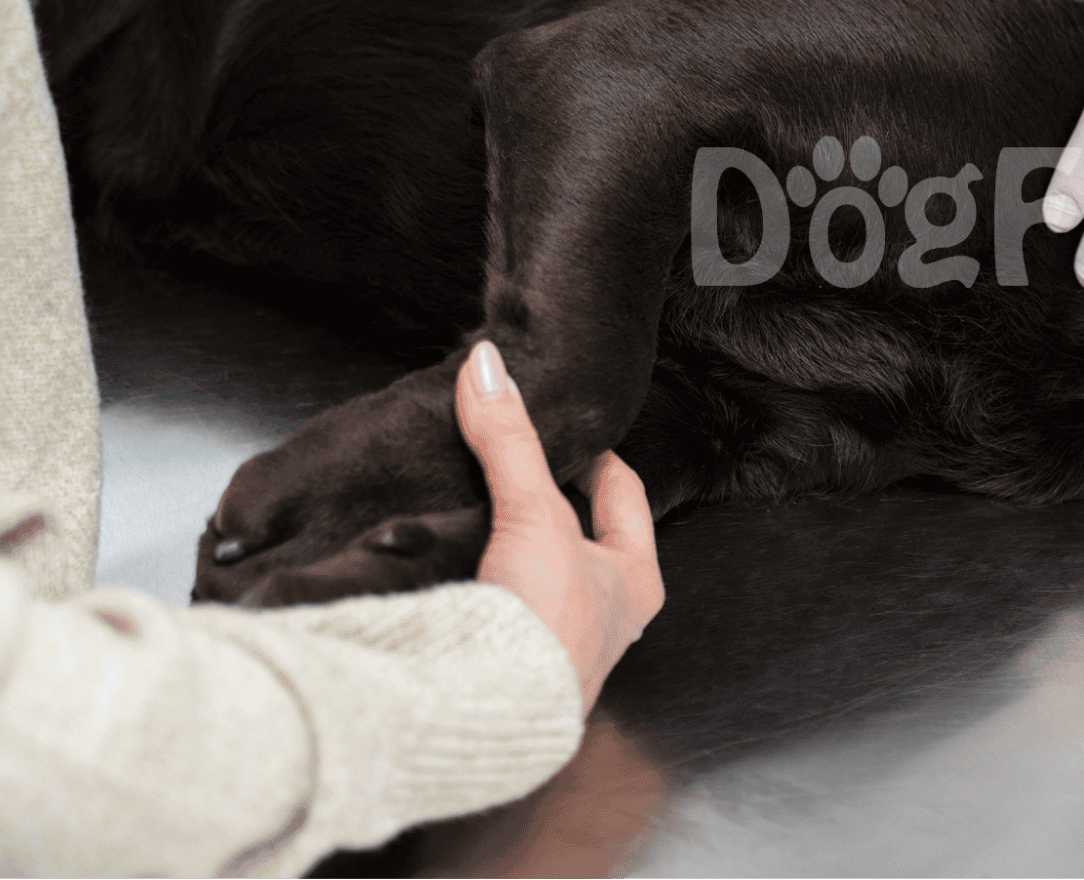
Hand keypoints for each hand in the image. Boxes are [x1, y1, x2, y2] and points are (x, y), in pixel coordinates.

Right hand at [456, 341, 663, 706]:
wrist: (484, 717)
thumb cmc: (540, 628)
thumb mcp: (532, 514)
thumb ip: (508, 439)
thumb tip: (489, 365)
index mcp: (637, 580)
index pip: (622, 494)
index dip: (594, 457)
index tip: (563, 430)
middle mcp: (606, 618)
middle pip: (578, 534)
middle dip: (546, 501)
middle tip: (515, 463)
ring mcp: (557, 647)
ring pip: (537, 573)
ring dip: (507, 545)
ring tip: (472, 507)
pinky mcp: (508, 670)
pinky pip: (496, 608)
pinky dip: (475, 581)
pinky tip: (447, 566)